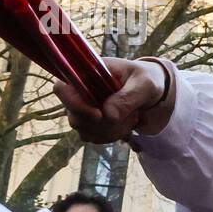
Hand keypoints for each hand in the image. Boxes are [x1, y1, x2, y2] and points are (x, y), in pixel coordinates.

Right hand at [54, 57, 168, 143]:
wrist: (150, 89)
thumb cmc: (145, 79)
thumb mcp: (144, 84)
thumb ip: (127, 97)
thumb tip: (107, 115)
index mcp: (87, 74)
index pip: (62, 89)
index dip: (74, 105)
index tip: (99, 115)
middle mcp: (80, 92)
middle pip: (75, 118)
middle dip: (104, 124)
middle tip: (130, 115)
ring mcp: (83, 109)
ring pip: (85, 131)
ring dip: (112, 130)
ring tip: (132, 116)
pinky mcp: (90, 123)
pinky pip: (95, 137)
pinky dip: (113, 135)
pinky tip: (127, 124)